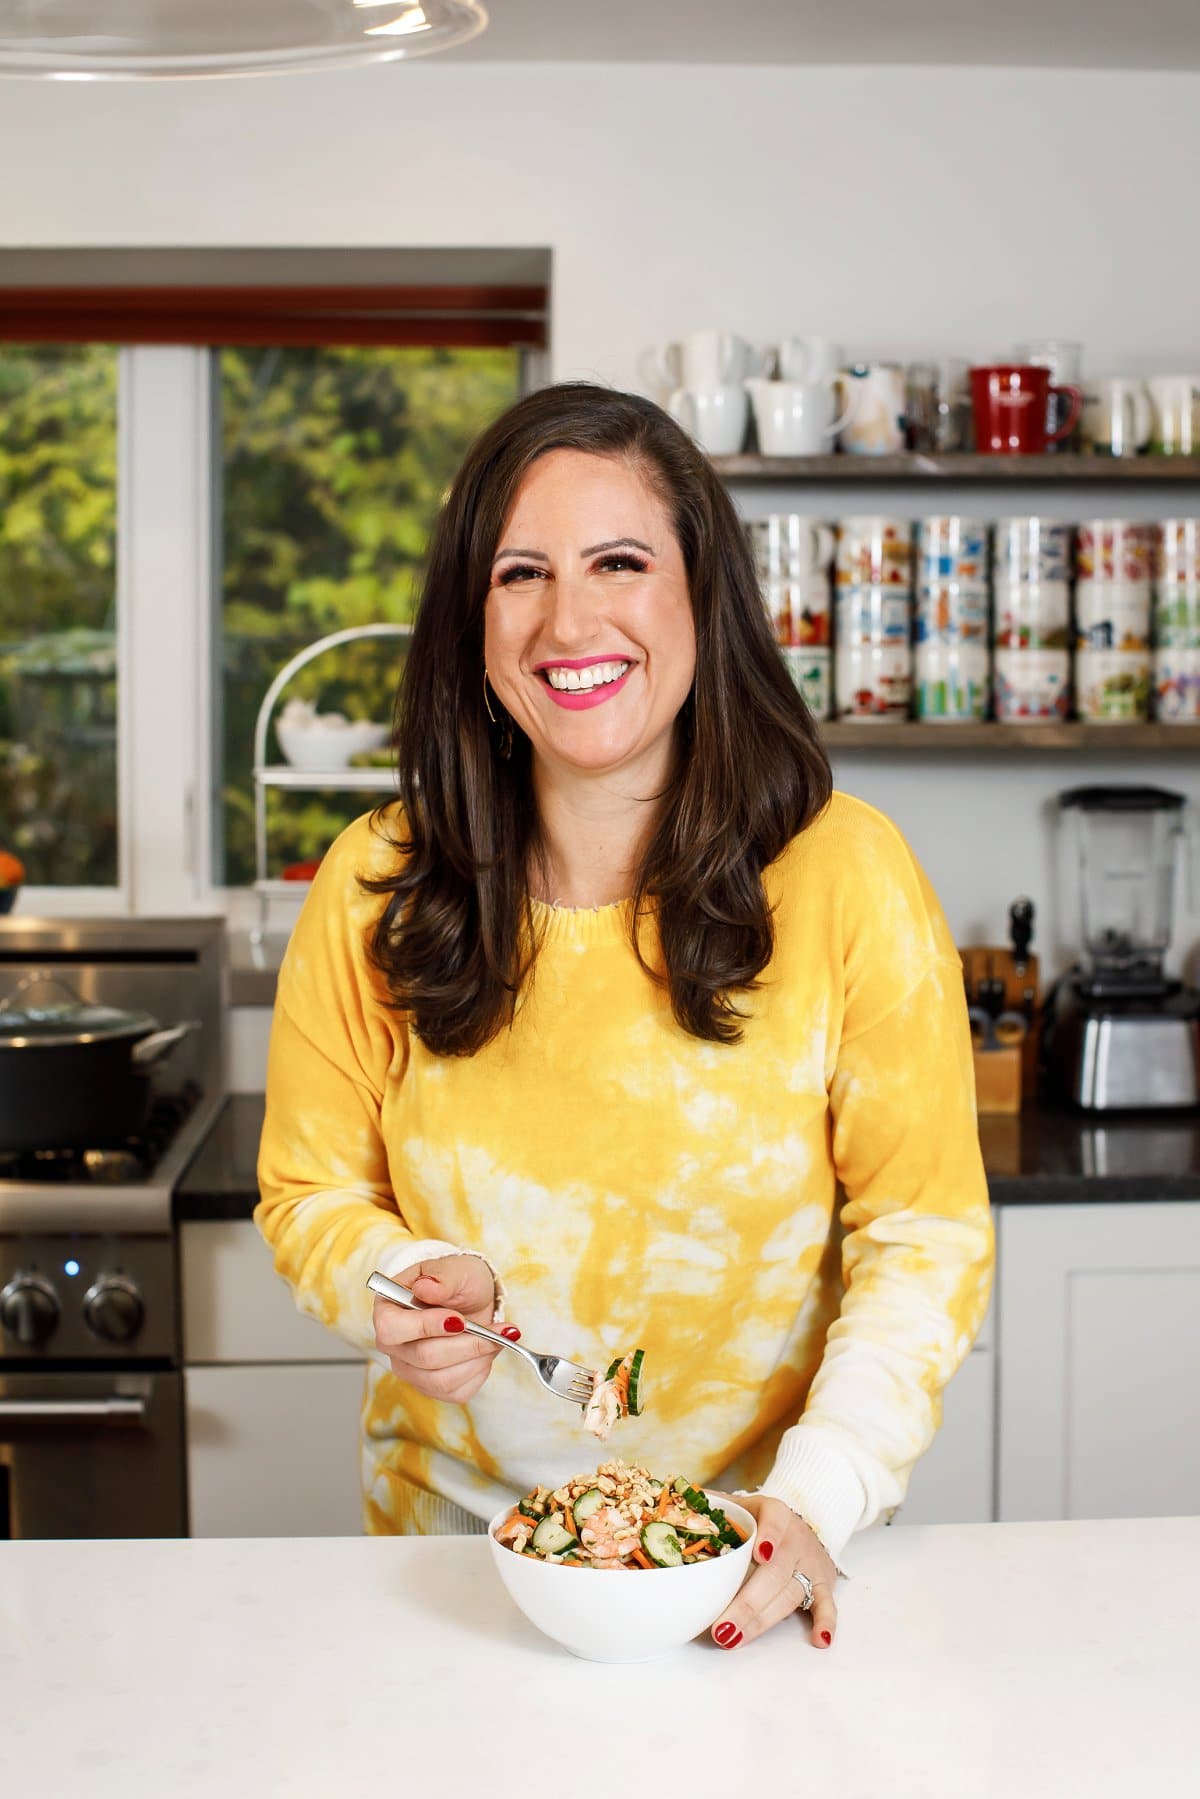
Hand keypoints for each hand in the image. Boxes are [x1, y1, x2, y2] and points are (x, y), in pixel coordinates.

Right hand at [372, 1254, 518, 1404]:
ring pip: (442, 1380)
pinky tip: (485, 1351)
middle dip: (468, 1344)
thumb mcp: (455, 1269)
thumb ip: (441, 1278)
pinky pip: (456, 1392)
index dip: (425, 1327)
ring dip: (477, 1358)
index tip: (458, 1319)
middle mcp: (393, 1346)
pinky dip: (479, 1371)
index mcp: (388, 1310)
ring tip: (497, 1337)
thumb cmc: (457, 1281)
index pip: (392, 1330)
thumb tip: (424, 1288)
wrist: (473, 1299)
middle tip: (497, 1329)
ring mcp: (410, 1370)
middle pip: (424, 1358)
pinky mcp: (431, 1388)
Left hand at [707, 1493, 838, 1652]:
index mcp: (775, 1512)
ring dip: (763, 1620)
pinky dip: (825, 1621)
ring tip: (733, 1639)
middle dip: (748, 1602)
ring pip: (791, 1593)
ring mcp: (811, 1562)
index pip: (775, 1519)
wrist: (802, 1520)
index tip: (760, 1554)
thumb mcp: (738, 1505)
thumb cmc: (758, 1519)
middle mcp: (796, 1537)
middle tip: (721, 1628)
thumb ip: (708, 1508)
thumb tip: (665, 1510)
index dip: (769, 1535)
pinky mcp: (824, 1584)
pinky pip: (828, 1604)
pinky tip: (819, 1639)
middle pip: (776, 1571)